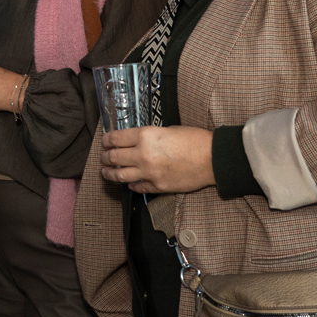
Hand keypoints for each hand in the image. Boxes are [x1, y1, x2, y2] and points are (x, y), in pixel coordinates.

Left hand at [100, 126, 214, 193]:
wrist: (213, 159)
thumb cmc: (194, 140)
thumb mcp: (166, 129)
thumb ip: (148, 136)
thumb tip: (135, 141)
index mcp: (144, 136)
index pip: (115, 139)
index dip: (106, 141)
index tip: (104, 142)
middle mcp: (143, 154)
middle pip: (114, 157)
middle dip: (105, 157)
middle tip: (103, 157)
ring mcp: (149, 173)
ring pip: (120, 175)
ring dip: (110, 173)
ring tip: (105, 172)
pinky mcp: (158, 186)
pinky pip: (137, 187)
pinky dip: (130, 185)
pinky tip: (128, 182)